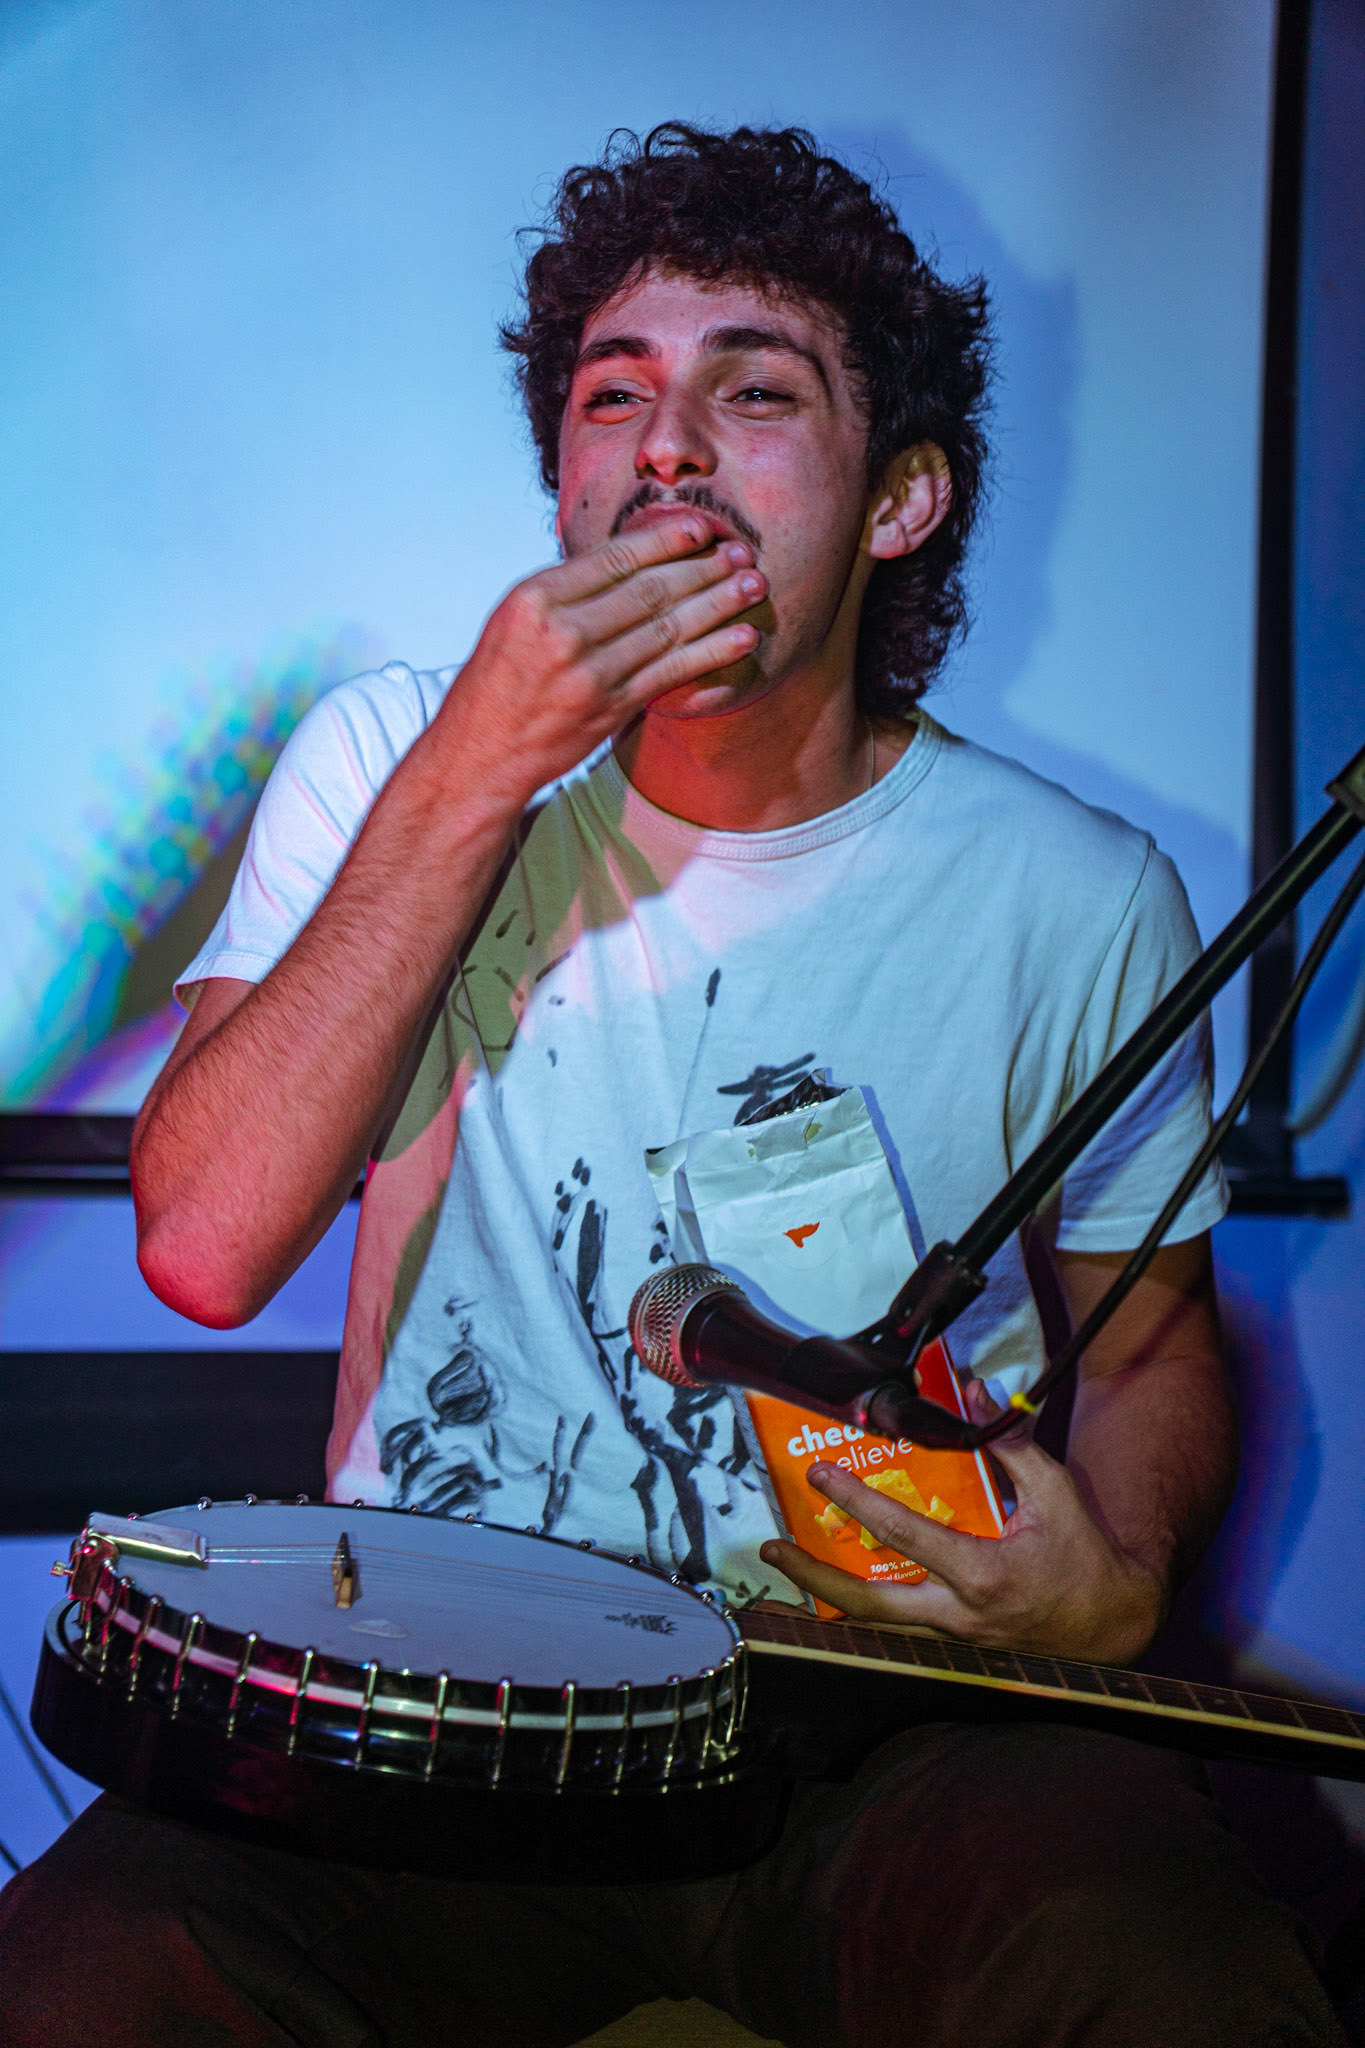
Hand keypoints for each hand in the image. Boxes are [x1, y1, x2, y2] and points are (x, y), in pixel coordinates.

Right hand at [438, 513, 764, 809]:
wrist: (479, 754)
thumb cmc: (497, 683)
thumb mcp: (514, 620)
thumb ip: (567, 591)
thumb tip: (630, 559)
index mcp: (536, 598)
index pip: (615, 557)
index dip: (667, 540)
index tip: (702, 530)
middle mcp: (563, 631)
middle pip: (649, 588)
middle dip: (703, 567)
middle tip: (742, 552)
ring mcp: (589, 672)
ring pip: (668, 627)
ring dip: (718, 604)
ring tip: (753, 586)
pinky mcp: (610, 708)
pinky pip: (672, 672)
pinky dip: (711, 652)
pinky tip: (741, 637)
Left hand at [759, 1383, 1164, 1663]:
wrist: (1114, 1624)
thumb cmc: (1086, 1556)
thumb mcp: (1055, 1493)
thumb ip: (1008, 1443)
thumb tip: (973, 1390)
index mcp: (982, 1574)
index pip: (903, 1533)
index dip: (856, 1500)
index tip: (820, 1475)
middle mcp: (959, 1612)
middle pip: (869, 1604)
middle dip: (814, 1577)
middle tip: (773, 1550)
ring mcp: (954, 1634)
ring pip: (877, 1619)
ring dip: (829, 1590)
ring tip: (792, 1559)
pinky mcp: (955, 1640)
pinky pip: (899, 1620)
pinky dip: (864, 1598)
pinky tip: (840, 1574)